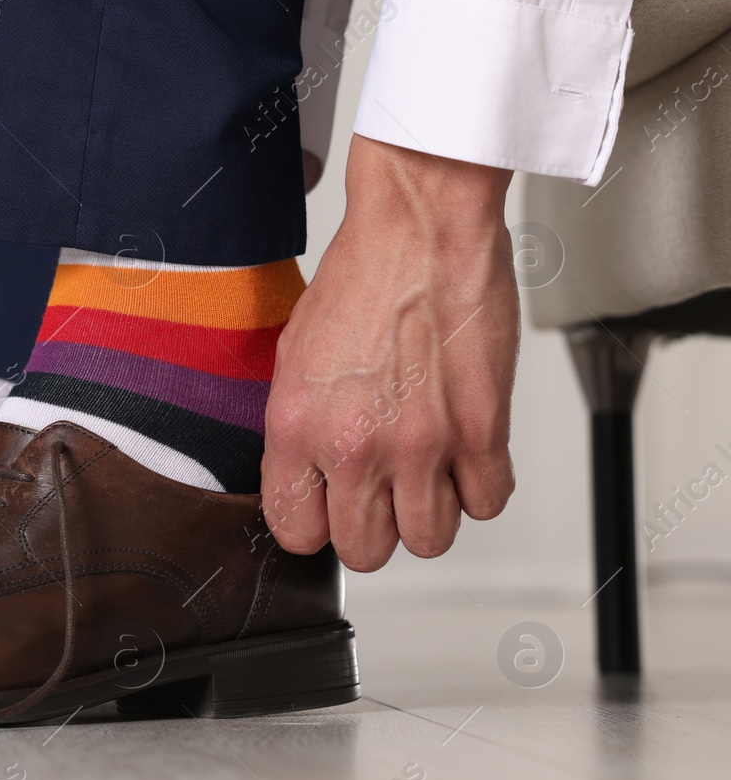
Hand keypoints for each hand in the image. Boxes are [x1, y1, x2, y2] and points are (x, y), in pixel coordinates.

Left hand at [261, 134, 518, 570]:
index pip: (296, 532)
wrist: (419, 229)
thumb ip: (296, 430)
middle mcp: (354, 446)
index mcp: (296, 429)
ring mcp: (420, 444)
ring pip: (430, 539)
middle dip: (374, 529)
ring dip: (430, 512)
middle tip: (381, 493)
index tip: (329, 508)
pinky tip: (465, 455)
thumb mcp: (293, 360)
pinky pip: (487, 503)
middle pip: (365, 551)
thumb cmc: (361, 280)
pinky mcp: (481, 430)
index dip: (316, 523)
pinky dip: (479, 488)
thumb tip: (306, 478)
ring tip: (425, 472)